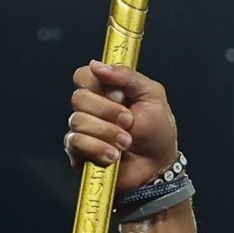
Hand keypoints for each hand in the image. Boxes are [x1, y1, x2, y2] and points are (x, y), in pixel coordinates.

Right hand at [66, 63, 181, 192]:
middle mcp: (91, 108)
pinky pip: (76, 141)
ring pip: (78, 120)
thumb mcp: (153, 96)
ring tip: (126, 142)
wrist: (158, 168)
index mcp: (108, 91)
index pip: (84, 75)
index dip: (97, 82)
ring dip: (107, 132)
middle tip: (129, 121)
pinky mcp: (78, 151)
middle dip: (108, 110)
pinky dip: (98, 148)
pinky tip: (114, 156)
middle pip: (79, 97)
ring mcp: (83, 130)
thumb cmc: (157, 132)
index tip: (118, 94)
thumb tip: (97, 65)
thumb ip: (128, 77)